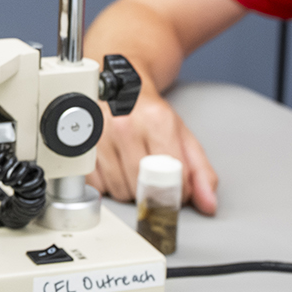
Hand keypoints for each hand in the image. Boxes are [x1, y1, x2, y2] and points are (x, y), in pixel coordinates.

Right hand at [88, 91, 219, 214]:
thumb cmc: (151, 113)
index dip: (178, 190)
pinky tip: (114, 167)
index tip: (177, 190)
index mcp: (156, 121)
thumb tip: (208, 203)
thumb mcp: (182, 136)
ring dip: (129, 189)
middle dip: (151, 191)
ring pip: (119, 190)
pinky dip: (107, 185)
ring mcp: (100, 136)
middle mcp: (125, 126)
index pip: (172, 176)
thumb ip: (200, 171)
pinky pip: (98, 186)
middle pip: (143, 187)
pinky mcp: (82, 148)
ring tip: (132, 169)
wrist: (122, 88)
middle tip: (153, 176)